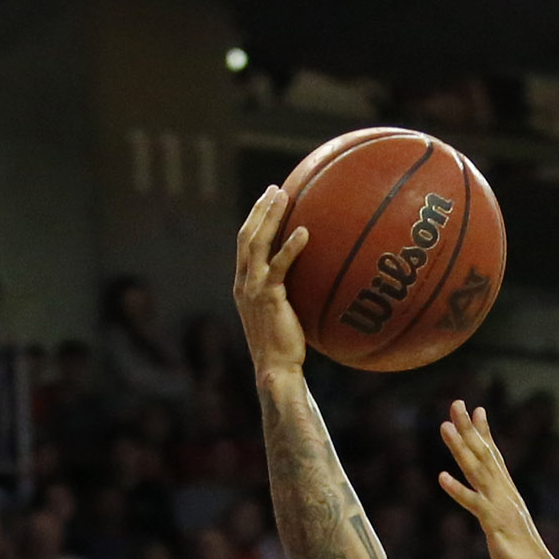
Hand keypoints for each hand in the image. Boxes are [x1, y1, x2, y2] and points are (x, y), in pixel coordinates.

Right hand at [233, 188, 310, 376]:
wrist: (275, 368)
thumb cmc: (284, 347)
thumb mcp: (283, 315)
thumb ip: (289, 294)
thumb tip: (315, 280)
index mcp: (244, 284)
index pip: (245, 244)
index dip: (254, 220)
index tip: (267, 201)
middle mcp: (244, 282)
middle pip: (246, 236)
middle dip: (259, 210)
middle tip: (274, 189)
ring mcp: (253, 288)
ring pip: (256, 244)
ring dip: (269, 217)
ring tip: (283, 196)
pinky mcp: (268, 297)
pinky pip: (279, 266)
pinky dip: (290, 247)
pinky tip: (304, 232)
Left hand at [436, 402, 558, 558]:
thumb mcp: (509, 529)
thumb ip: (500, 515)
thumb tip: (496, 511)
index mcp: (508, 494)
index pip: (494, 457)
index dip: (484, 433)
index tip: (476, 409)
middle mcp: (505, 494)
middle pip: (484, 455)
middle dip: (469, 429)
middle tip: (456, 403)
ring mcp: (500, 506)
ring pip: (477, 471)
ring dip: (460, 448)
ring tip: (444, 426)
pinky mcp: (495, 524)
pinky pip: (474, 504)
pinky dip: (457, 490)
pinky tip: (441, 476)